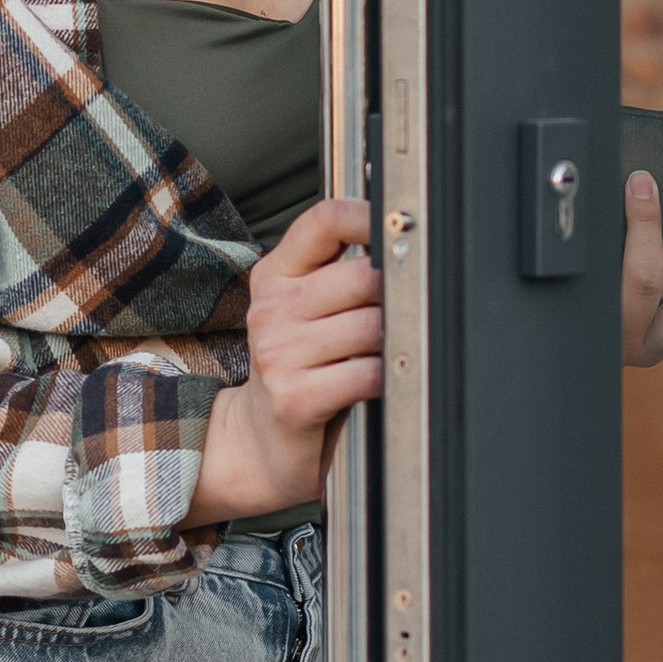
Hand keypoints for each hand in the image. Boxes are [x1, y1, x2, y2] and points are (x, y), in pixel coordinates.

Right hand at [191, 197, 383, 521]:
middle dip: (394, 298)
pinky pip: (367, 373)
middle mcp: (271, 309)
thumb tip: (404, 247)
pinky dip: (384, 378)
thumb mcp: (304, 311)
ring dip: (391, 344)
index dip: (371, 220)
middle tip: (395, 319)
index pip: (326, 221)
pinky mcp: (295, 397)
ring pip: (372, 327)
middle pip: (363, 276)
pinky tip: (374, 383)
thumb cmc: (297, 371)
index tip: (397, 235)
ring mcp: (278, 354)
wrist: (259, 441)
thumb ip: (340, 273)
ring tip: (379, 356)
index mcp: (275, 276)